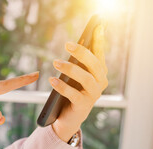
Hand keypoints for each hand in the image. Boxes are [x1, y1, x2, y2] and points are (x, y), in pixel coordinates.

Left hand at [50, 25, 107, 141]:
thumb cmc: (72, 93)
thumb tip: (74, 45)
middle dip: (82, 52)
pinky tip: (51, 80)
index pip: (99, 54)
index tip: (96, 27)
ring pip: (85, 78)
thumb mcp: (75, 77)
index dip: (99, 41)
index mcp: (99, 73)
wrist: (69, 118)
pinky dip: (62, 87)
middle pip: (94, 65)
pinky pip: (73, 94)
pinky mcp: (83, 106)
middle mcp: (100, 83)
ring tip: (55, 62)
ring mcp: (93, 95)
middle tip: (67, 44)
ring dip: (70, 69)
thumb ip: (78, 63)